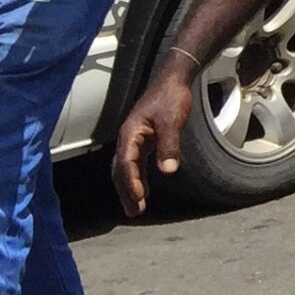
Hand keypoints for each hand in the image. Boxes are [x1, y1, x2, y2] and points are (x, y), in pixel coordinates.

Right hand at [112, 67, 197, 216]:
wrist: (173, 81)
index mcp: (130, 135)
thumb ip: (169, 145)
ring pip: (127, 170)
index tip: (139, 198)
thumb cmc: (171, 98)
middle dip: (126, 192)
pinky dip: (138, 179)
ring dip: (130, 189)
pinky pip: (135, 165)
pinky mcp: (143, 140)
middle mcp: (128, 140)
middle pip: (121, 171)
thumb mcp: (172, 121)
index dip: (132, 182)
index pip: (126, 164)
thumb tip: (167, 171)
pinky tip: (144, 192)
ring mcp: (134, 141)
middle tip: (134, 212)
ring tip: (136, 209)